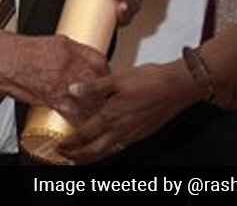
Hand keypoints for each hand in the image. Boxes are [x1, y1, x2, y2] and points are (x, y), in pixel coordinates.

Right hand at [0, 28, 108, 123]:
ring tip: (95, 105)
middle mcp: (70, 66)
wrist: (4, 61)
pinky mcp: (52, 100)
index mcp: (71, 50)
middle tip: (104, 92)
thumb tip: (83, 56)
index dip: (105, 69)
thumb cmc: (21, 51)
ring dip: (94, 103)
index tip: (104, 74)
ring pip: (90, 97)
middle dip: (103, 87)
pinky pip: (74, 113)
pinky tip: (81, 117)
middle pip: (98, 80)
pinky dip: (79, 117)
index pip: (99, 60)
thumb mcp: (53, 42)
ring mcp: (62, 84)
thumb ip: (71, 50)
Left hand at [56, 60, 200, 162]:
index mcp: (111, 115)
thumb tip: (73, 90)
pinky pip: (121, 147)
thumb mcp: (117, 79)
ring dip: (93, 156)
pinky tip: (109, 145)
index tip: (60, 145)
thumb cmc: (150, 81)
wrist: (177, 87)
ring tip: (83, 157)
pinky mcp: (143, 133)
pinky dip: (110, 150)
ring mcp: (132, 134)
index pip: (84, 135)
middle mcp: (121, 129)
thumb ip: (94, 87)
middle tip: (66, 156)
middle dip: (78, 156)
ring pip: (108, 152)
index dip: (70, 143)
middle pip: (94, 151)